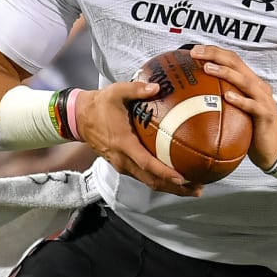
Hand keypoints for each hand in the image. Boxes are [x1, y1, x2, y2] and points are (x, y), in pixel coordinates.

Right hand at [75, 81, 201, 196]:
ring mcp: (122, 165)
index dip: (166, 173)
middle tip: (197, 189)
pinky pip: (144, 177)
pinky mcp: (123, 165)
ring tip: (192, 188)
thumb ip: (136, 90)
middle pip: (152, 180)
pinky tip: (175, 178)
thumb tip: (157, 87)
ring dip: (170, 187)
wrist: (79, 118)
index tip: (183, 178)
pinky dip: (161, 180)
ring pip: (149, 182)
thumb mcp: (116, 92)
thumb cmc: (99, 105)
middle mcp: (123, 160)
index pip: (147, 163)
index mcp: (123, 144)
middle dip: (175, 188)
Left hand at [193, 44, 276, 170]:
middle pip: (237, 64)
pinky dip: (240, 100)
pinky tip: (227, 96)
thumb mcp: (235, 111)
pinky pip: (252, 106)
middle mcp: (258, 86)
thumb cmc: (251, 130)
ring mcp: (264, 100)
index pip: (233, 60)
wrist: (273, 150)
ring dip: (225, 73)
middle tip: (195, 53)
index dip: (214, 52)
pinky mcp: (266, 115)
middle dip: (215, 55)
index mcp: (251, 82)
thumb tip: (194, 96)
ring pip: (244, 81)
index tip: (194, 50)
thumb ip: (222, 99)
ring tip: (208, 68)